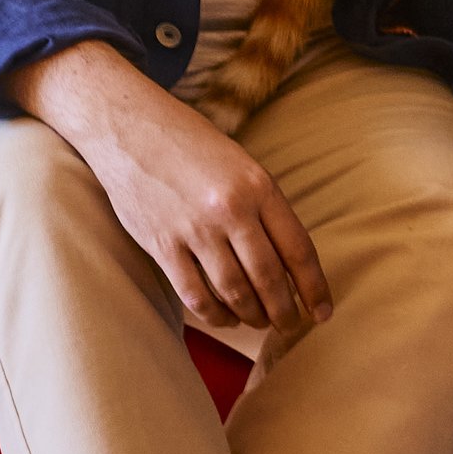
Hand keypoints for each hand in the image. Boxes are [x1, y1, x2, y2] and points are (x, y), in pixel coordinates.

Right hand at [12, 43, 331, 339]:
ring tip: (260, 322)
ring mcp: (194, 229)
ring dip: (252, 316)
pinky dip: (215, 315)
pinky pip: (195, 295)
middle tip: (291, 325)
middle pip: (269, 278)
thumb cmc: (191, 145)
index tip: (322, 313)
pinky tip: (225, 318)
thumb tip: (289, 262)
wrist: (129, 128)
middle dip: (285, 311)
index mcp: (258, 186)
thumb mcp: (241, 164)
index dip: (314, 288)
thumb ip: (264, 207)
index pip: (298, 249)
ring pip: (234, 292)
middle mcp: (230, 209)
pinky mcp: (162, 244)